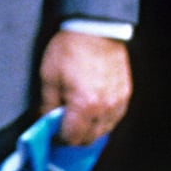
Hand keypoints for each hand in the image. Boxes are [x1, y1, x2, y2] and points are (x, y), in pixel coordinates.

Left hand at [38, 29, 130, 145]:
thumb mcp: (49, 76)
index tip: (52, 136)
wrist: (94, 30)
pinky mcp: (125, 95)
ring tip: (76, 120)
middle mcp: (104, 108)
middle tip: (62, 129)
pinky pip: (114, 119)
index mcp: (84, 105)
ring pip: (104, 131)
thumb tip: (45, 121)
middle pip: (89, 139)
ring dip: (89, 131)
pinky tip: (92, 112)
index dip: (59, 140)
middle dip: (74, 138)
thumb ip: (47, 104)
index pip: (72, 138)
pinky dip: (103, 120)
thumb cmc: (70, 49)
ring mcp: (118, 103)